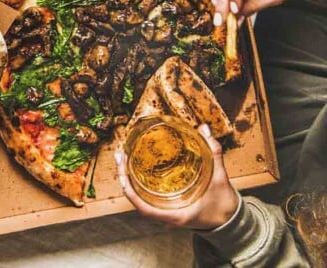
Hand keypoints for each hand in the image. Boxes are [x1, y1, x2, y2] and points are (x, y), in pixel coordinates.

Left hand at [116, 125, 238, 231]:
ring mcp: (168, 212)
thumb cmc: (223, 205)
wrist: (230, 222)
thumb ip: (213, 153)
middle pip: (139, 201)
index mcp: (177, 215)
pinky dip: (141, 184)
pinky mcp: (170, 206)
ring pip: (143, 198)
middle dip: (125, 179)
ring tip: (123, 158)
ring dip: (131, 180)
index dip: (131, 193)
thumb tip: (204, 129)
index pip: (146, 209)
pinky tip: (137, 168)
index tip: (122, 173)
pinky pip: (150, 197)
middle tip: (120, 156)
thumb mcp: (220, 178)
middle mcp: (168, 216)